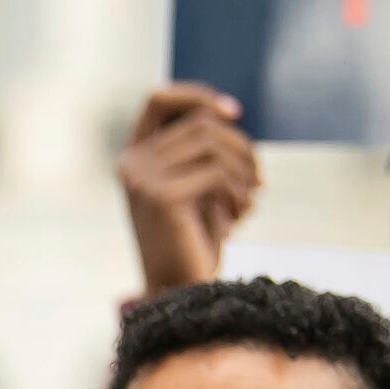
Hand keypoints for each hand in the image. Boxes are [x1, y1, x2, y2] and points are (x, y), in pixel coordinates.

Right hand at [118, 83, 258, 295]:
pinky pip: (216, 172)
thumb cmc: (192, 240)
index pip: (158, 98)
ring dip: (245, 169)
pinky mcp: (161, 197)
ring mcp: (142, 180)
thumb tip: (226, 112)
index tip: (234, 113)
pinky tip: (241, 215)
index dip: (198, 96)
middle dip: (241, 147)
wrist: (178, 293)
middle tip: (258, 182)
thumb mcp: (196, 186)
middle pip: (201, 122)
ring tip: (251, 200)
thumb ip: (200, 151)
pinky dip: (239, 191)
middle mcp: (131, 164)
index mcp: (133, 157)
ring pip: (213, 143)